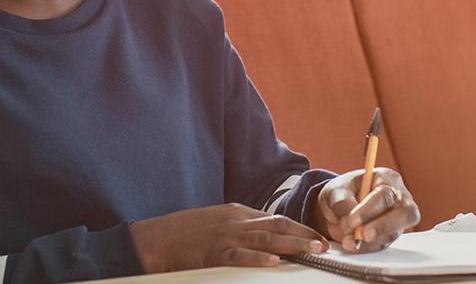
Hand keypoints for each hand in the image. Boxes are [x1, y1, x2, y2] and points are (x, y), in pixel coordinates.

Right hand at [129, 203, 327, 271]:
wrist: (151, 240)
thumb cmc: (181, 234)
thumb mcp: (214, 223)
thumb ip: (238, 227)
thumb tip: (262, 237)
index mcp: (235, 213)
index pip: (274, 218)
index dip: (298, 227)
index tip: (315, 236)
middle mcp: (234, 221)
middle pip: (276, 225)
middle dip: (302, 234)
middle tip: (324, 243)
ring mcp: (224, 237)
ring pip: (265, 239)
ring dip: (292, 245)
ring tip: (312, 250)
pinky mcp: (212, 254)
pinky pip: (239, 257)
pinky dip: (258, 259)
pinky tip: (274, 263)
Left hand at [310, 167, 419, 252]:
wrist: (335, 208)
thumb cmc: (341, 192)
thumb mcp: (336, 192)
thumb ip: (342, 204)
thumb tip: (348, 222)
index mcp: (387, 179)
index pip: (385, 194)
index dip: (369, 209)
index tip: (352, 221)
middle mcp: (398, 198)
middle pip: (406, 213)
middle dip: (384, 226)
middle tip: (363, 235)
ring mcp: (396, 219)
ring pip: (395, 232)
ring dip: (371, 241)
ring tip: (348, 241)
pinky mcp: (389, 235)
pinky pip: (383, 244)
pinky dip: (367, 247)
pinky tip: (352, 245)